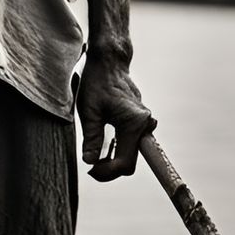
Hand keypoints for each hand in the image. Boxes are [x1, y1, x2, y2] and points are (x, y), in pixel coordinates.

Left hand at [78, 51, 155, 179]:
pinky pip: (131, 143)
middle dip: (110, 167)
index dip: (109, 172)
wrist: (110, 62)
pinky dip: (118, 149)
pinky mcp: (140, 121)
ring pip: (131, 153)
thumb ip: (91, 138)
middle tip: (91, 165)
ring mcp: (144, 123)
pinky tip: (104, 145)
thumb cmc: (97, 81)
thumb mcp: (89, 110)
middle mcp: (144, 124)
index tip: (92, 170)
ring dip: (114, 158)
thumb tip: (90, 162)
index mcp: (133, 123)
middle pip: (129, 161)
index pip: (125, 163)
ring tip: (95, 154)